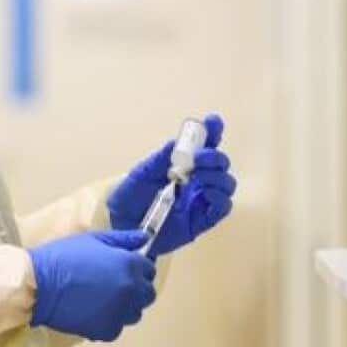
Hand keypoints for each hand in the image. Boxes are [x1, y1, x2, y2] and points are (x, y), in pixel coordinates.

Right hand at [27, 230, 157, 341]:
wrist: (38, 285)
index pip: (149, 269)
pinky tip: (92, 309)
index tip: (125, 267)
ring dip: (125, 306)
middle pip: (147, 294)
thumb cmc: (63, 257)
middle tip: (114, 283)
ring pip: (134, 313)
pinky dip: (108, 320)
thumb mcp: (93, 239)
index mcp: (129, 265)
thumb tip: (144, 237)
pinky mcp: (107, 331)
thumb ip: (123, 239)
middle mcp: (130, 290)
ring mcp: (120, 312)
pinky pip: (117, 327)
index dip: (138, 267)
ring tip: (102, 298)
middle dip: (136, 288)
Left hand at [107, 114, 236, 258]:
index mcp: (183, 165)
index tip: (214, 121)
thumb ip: (162, 158)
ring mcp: (201, 201)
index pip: (204, 147)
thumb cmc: (130, 196)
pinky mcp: (201, 221)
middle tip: (197, 158)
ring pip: (226, 185)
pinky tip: (205, 192)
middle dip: (214, 157)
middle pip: (220, 165)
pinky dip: (219, 197)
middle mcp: (197, 181)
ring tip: (197, 176)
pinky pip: (222, 208)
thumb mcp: (143, 172)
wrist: (121, 224)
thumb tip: (179, 142)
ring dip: (217, 176)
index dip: (212, 133)